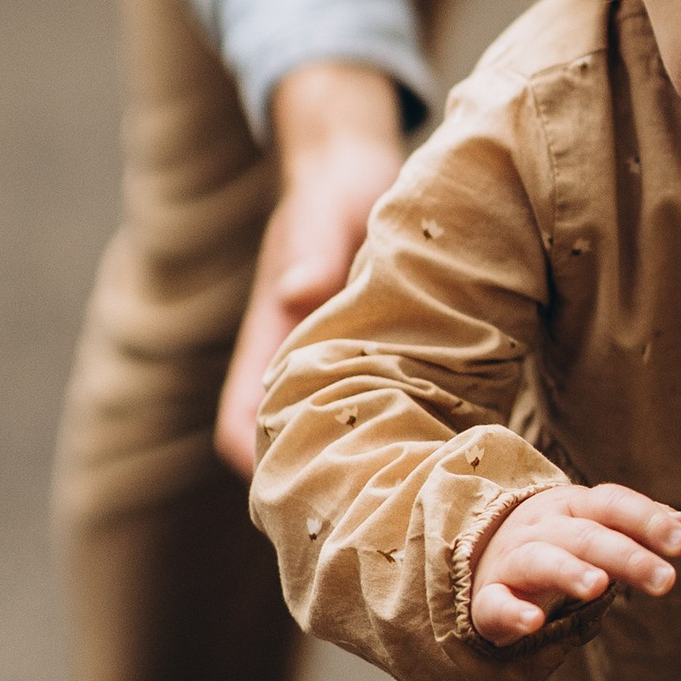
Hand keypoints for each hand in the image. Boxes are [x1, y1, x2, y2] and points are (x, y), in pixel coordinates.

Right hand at [213, 61, 406, 477]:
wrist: (351, 163)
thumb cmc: (333, 189)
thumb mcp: (325, 213)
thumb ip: (312, 253)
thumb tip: (294, 292)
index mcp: (269, 338)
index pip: (236, 429)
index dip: (260, 469)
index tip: (306, 496)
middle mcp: (290, 362)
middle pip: (284, 452)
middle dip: (318, 488)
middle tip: (378, 517)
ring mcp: (326, 364)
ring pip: (329, 439)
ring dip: (359, 466)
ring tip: (414, 497)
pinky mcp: (365, 356)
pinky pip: (371, 412)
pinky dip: (395, 435)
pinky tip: (443, 450)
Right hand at [473, 484, 680, 646]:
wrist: (479, 558)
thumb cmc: (555, 543)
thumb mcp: (597, 527)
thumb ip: (641, 527)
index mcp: (572, 507)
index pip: (612, 503)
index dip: (647, 519)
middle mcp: (541, 527)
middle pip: (586, 535)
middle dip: (627, 555)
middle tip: (666, 580)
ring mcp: (511, 560)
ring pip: (540, 560)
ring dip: (569, 571)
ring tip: (599, 587)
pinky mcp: (488, 598)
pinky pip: (495, 603)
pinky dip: (512, 612)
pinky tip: (533, 623)